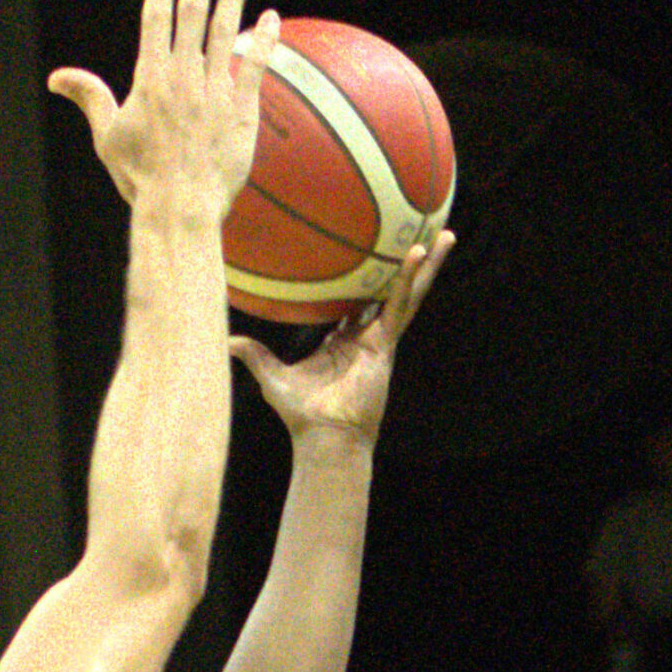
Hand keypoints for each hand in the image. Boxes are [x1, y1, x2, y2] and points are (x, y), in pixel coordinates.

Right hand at [50, 0, 274, 218]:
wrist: (180, 209)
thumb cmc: (140, 178)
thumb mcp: (107, 136)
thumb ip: (91, 98)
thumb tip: (58, 77)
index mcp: (151, 78)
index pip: (156, 18)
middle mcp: (183, 76)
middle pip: (191, 12)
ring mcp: (214, 91)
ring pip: (225, 30)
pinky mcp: (241, 111)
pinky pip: (255, 66)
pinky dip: (263, 39)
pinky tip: (270, 17)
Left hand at [231, 231, 453, 447]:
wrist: (324, 436)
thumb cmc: (301, 415)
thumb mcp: (272, 377)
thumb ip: (255, 356)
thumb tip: (227, 342)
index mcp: (342, 341)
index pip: (357, 303)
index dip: (365, 280)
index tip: (371, 254)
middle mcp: (365, 337)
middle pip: (389, 292)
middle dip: (406, 266)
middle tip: (422, 234)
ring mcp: (380, 340)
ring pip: (406, 294)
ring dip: (425, 265)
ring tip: (445, 235)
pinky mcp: (386, 344)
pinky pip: (401, 304)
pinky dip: (411, 279)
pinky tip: (421, 252)